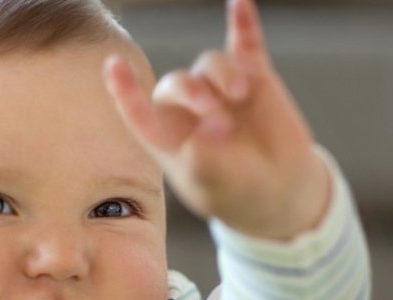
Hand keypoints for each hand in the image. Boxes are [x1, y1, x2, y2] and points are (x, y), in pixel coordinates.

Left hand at [104, 0, 330, 240]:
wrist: (278, 185)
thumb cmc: (234, 188)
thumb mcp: (216, 184)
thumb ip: (205, 162)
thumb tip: (203, 132)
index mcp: (165, 136)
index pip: (137, 110)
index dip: (124, 89)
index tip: (113, 65)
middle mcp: (187, 107)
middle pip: (177, 83)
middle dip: (194, 95)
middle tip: (219, 123)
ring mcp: (219, 88)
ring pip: (211, 64)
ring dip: (222, 75)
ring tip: (239, 97)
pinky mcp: (253, 74)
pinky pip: (244, 43)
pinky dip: (243, 23)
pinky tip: (240, 4)